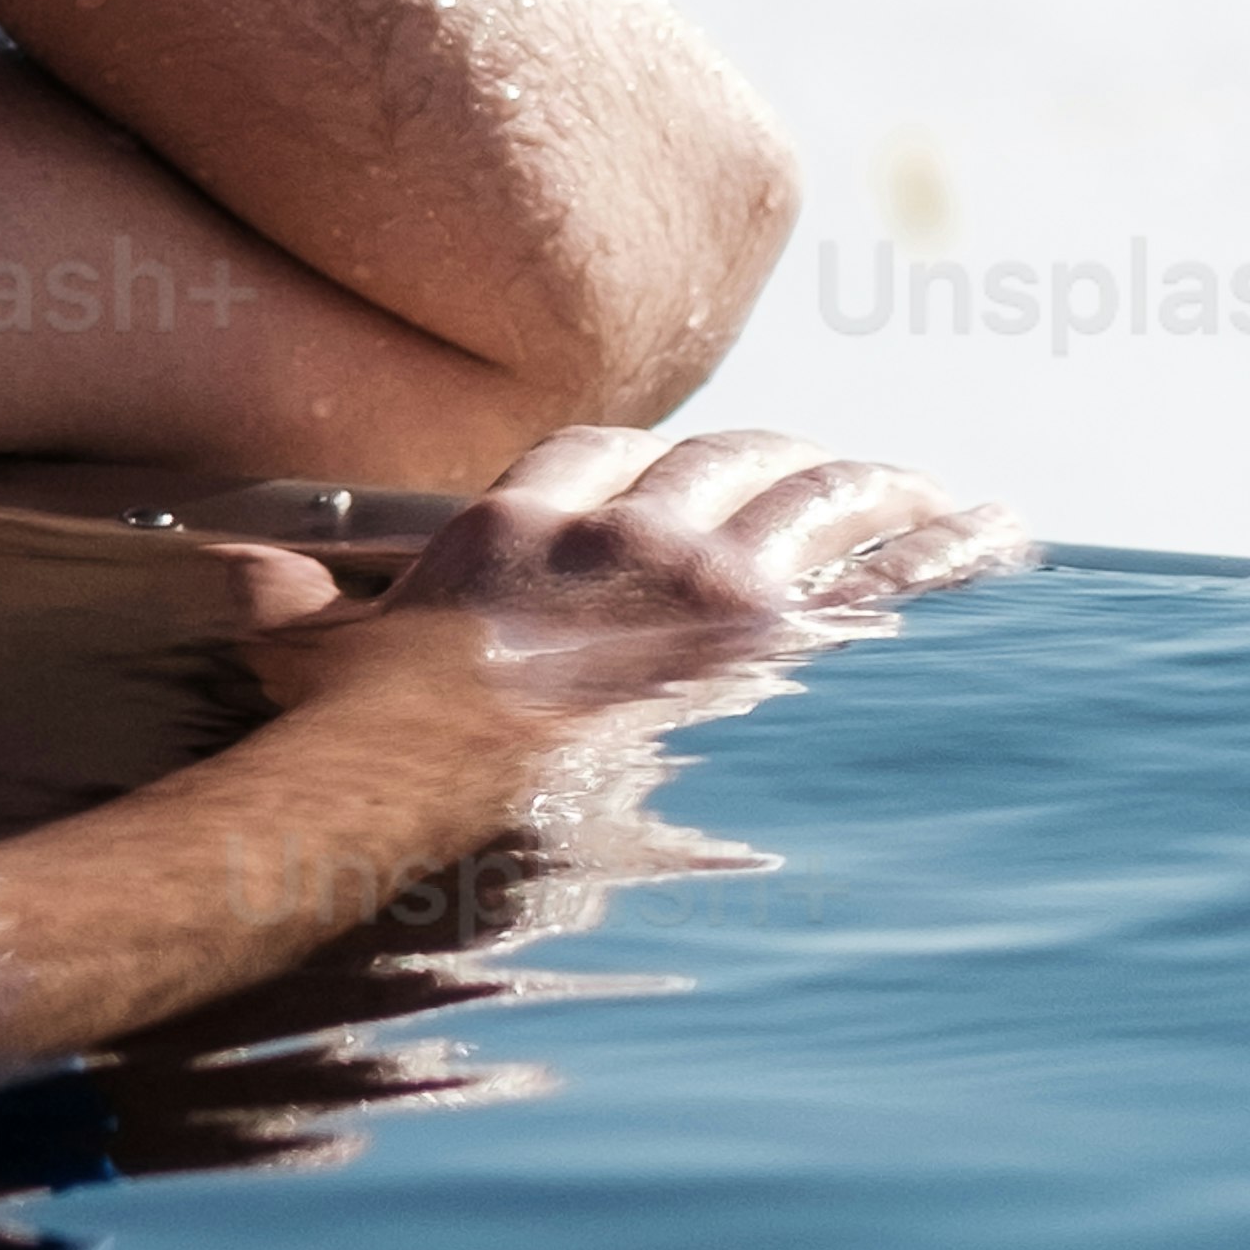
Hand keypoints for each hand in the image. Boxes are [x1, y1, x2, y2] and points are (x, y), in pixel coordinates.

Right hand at [251, 421, 1026, 755]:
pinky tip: (993, 534)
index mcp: (516, 525)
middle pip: (730, 460)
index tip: (703, 477)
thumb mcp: (307, 666)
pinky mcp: (759, 643)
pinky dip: (939, 536)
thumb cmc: (351, 752)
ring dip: (884, 490)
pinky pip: (874, 562)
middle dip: (799, 466)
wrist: (405, 796)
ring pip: (813, 493)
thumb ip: (292, 613)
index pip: (605, 453)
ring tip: (944, 502)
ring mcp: (694, 583)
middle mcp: (616, 532)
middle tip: (857, 479)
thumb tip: (256, 580)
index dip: (662, 463)